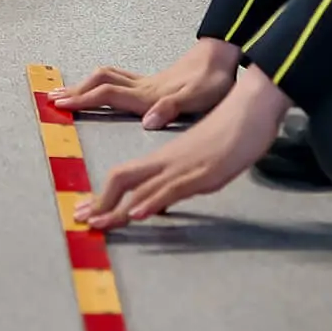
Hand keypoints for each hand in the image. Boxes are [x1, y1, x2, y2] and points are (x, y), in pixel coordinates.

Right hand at [51, 39, 239, 128]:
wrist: (222, 56)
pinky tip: (100, 87)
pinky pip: (117, 79)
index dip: (82, 100)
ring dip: (85, 84)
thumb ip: (171, 107)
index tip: (58, 105)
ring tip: (68, 92)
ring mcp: (145, 83)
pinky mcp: (153, 82)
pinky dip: (100, 82)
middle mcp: (141, 87)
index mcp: (147, 95)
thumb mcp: (198, 98)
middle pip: (99, 83)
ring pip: (106, 78)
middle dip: (75, 91)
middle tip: (52, 98)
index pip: (106, 95)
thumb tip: (147, 121)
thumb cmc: (212, 80)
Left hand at [73, 67, 292, 228]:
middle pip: (122, 179)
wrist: (251, 108)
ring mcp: (184, 166)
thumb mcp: (199, 164)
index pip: (124, 176)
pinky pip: (171, 187)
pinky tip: (137, 212)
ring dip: (117, 208)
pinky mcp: (204, 172)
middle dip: (100, 203)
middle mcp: (167, 161)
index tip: (87, 212)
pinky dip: (152, 201)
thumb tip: (160, 204)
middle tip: (80, 219)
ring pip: (142, 186)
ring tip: (97, 223)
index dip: (103, 195)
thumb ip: (178, 183)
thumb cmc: (230, 133)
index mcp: (164, 158)